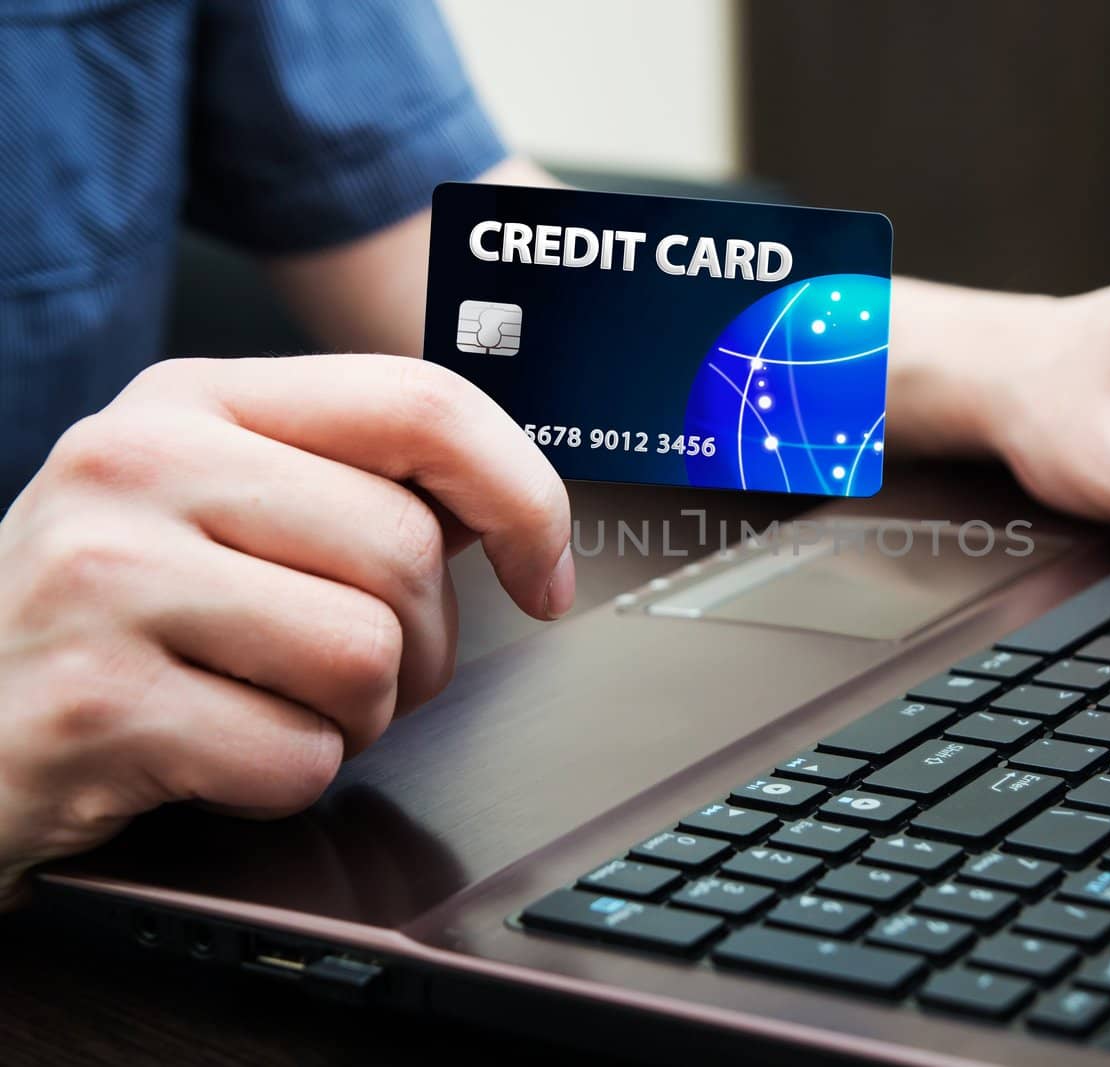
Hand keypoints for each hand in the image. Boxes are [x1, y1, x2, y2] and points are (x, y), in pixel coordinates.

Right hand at [0, 355, 573, 907]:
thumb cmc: (109, 611)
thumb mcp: (210, 502)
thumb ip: (348, 482)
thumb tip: (510, 508)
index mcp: (195, 398)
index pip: (421, 402)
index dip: (522, 494)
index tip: (544, 572)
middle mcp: (142, 464)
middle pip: (408, 551)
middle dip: (423, 644)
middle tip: (356, 673)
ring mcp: (107, 580)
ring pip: (368, 657)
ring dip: (358, 718)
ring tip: (275, 707)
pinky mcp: (96, 704)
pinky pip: (298, 758)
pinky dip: (287, 779)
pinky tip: (216, 754)